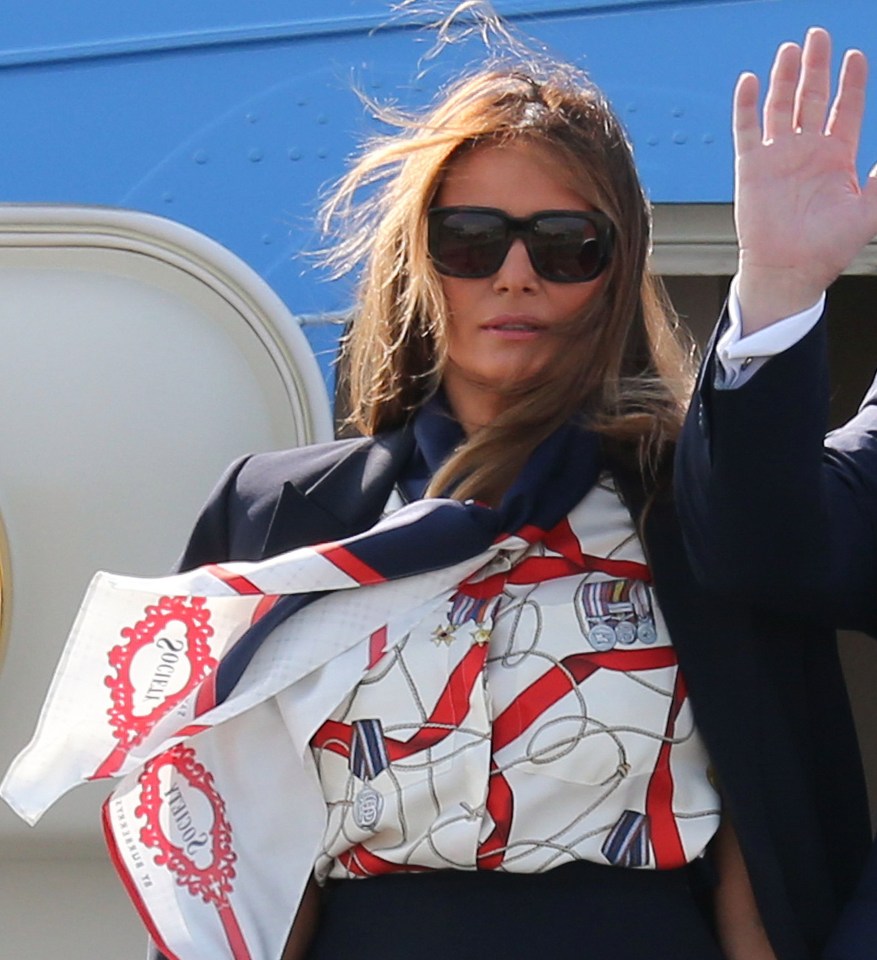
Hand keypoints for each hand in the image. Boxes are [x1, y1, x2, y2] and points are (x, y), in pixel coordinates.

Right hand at [734, 28, 876, 332]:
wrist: (789, 271)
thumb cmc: (828, 248)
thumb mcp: (869, 210)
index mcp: (836, 157)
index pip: (844, 108)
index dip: (851, 82)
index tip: (855, 57)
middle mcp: (806, 152)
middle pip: (812, 98)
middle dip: (817, 67)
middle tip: (818, 35)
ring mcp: (777, 157)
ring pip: (781, 106)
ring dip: (785, 78)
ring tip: (791, 49)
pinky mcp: (751, 168)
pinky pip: (746, 130)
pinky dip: (746, 105)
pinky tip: (750, 81)